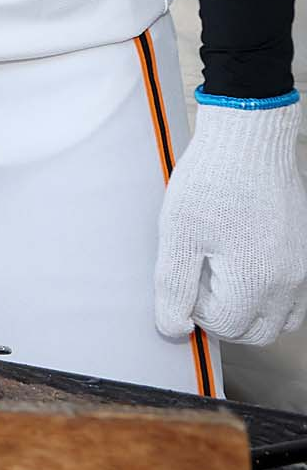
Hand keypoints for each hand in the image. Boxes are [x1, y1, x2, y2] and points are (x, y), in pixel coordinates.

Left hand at [155, 92, 306, 345]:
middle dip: (224, 317)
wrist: (250, 138)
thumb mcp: (179, 234)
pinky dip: (268, 293)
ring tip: (218, 270)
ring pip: (280, 317)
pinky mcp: (306, 251)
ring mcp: (304, 268)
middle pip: (257, 331)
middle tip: (198, 279)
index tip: (184, 275)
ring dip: (249, 310)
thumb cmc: (211, 181)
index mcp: (258, 281)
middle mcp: (291, 282)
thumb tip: (174, 329)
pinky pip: (294, 295)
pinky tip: (241, 262)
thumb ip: (174, 287)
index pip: (226, 327)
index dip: (196, 309)